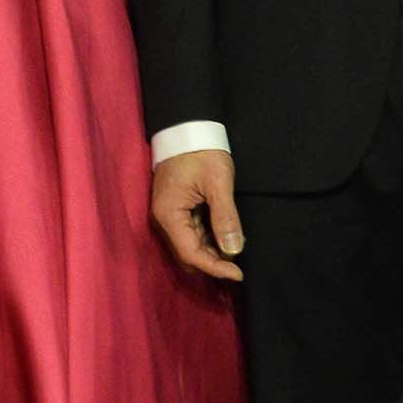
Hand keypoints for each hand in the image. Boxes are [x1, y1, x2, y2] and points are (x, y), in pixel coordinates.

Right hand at [151, 148, 243, 281]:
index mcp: (169, 215)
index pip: (191, 254)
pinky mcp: (175, 209)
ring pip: (188, 246)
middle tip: (239, 266)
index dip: (215, 268)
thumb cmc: (202, 152)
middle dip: (212, 263)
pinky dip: (207, 240)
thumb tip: (234, 250)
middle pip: (187, 255)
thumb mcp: (218, 183)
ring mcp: (168, 215)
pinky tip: (224, 238)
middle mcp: (163, 220)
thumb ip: (226, 218)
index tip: (239, 274)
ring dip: (210, 253)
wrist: (186, 127)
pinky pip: (189, 234)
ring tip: (235, 252)